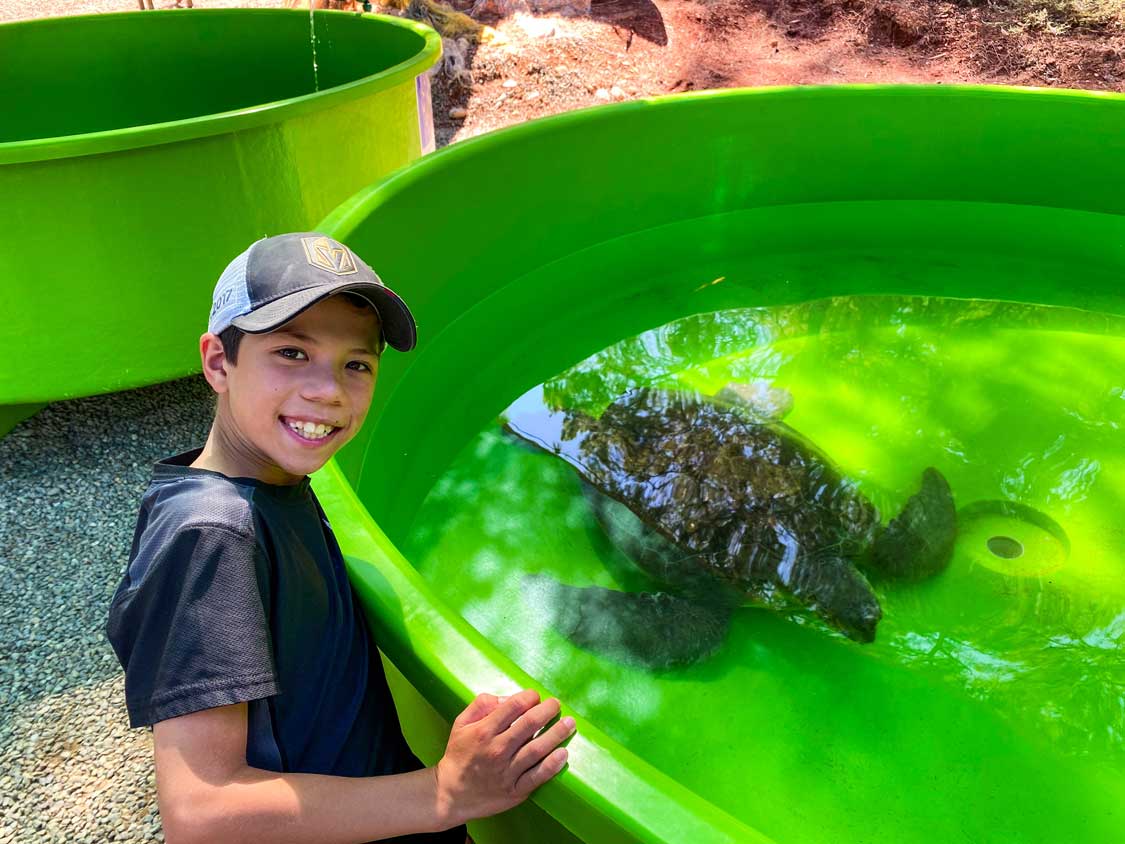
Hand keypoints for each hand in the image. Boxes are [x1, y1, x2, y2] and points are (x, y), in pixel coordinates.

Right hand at [432, 689, 574, 825]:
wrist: (451, 794)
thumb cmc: (459, 755)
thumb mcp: (461, 724)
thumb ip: (481, 705)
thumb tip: (507, 698)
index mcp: (484, 731)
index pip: (513, 707)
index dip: (529, 697)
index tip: (536, 695)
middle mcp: (497, 750)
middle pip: (529, 725)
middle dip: (547, 710)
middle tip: (556, 704)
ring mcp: (507, 772)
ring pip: (537, 749)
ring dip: (557, 734)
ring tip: (569, 724)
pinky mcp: (515, 791)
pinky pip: (538, 776)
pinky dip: (552, 765)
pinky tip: (563, 754)